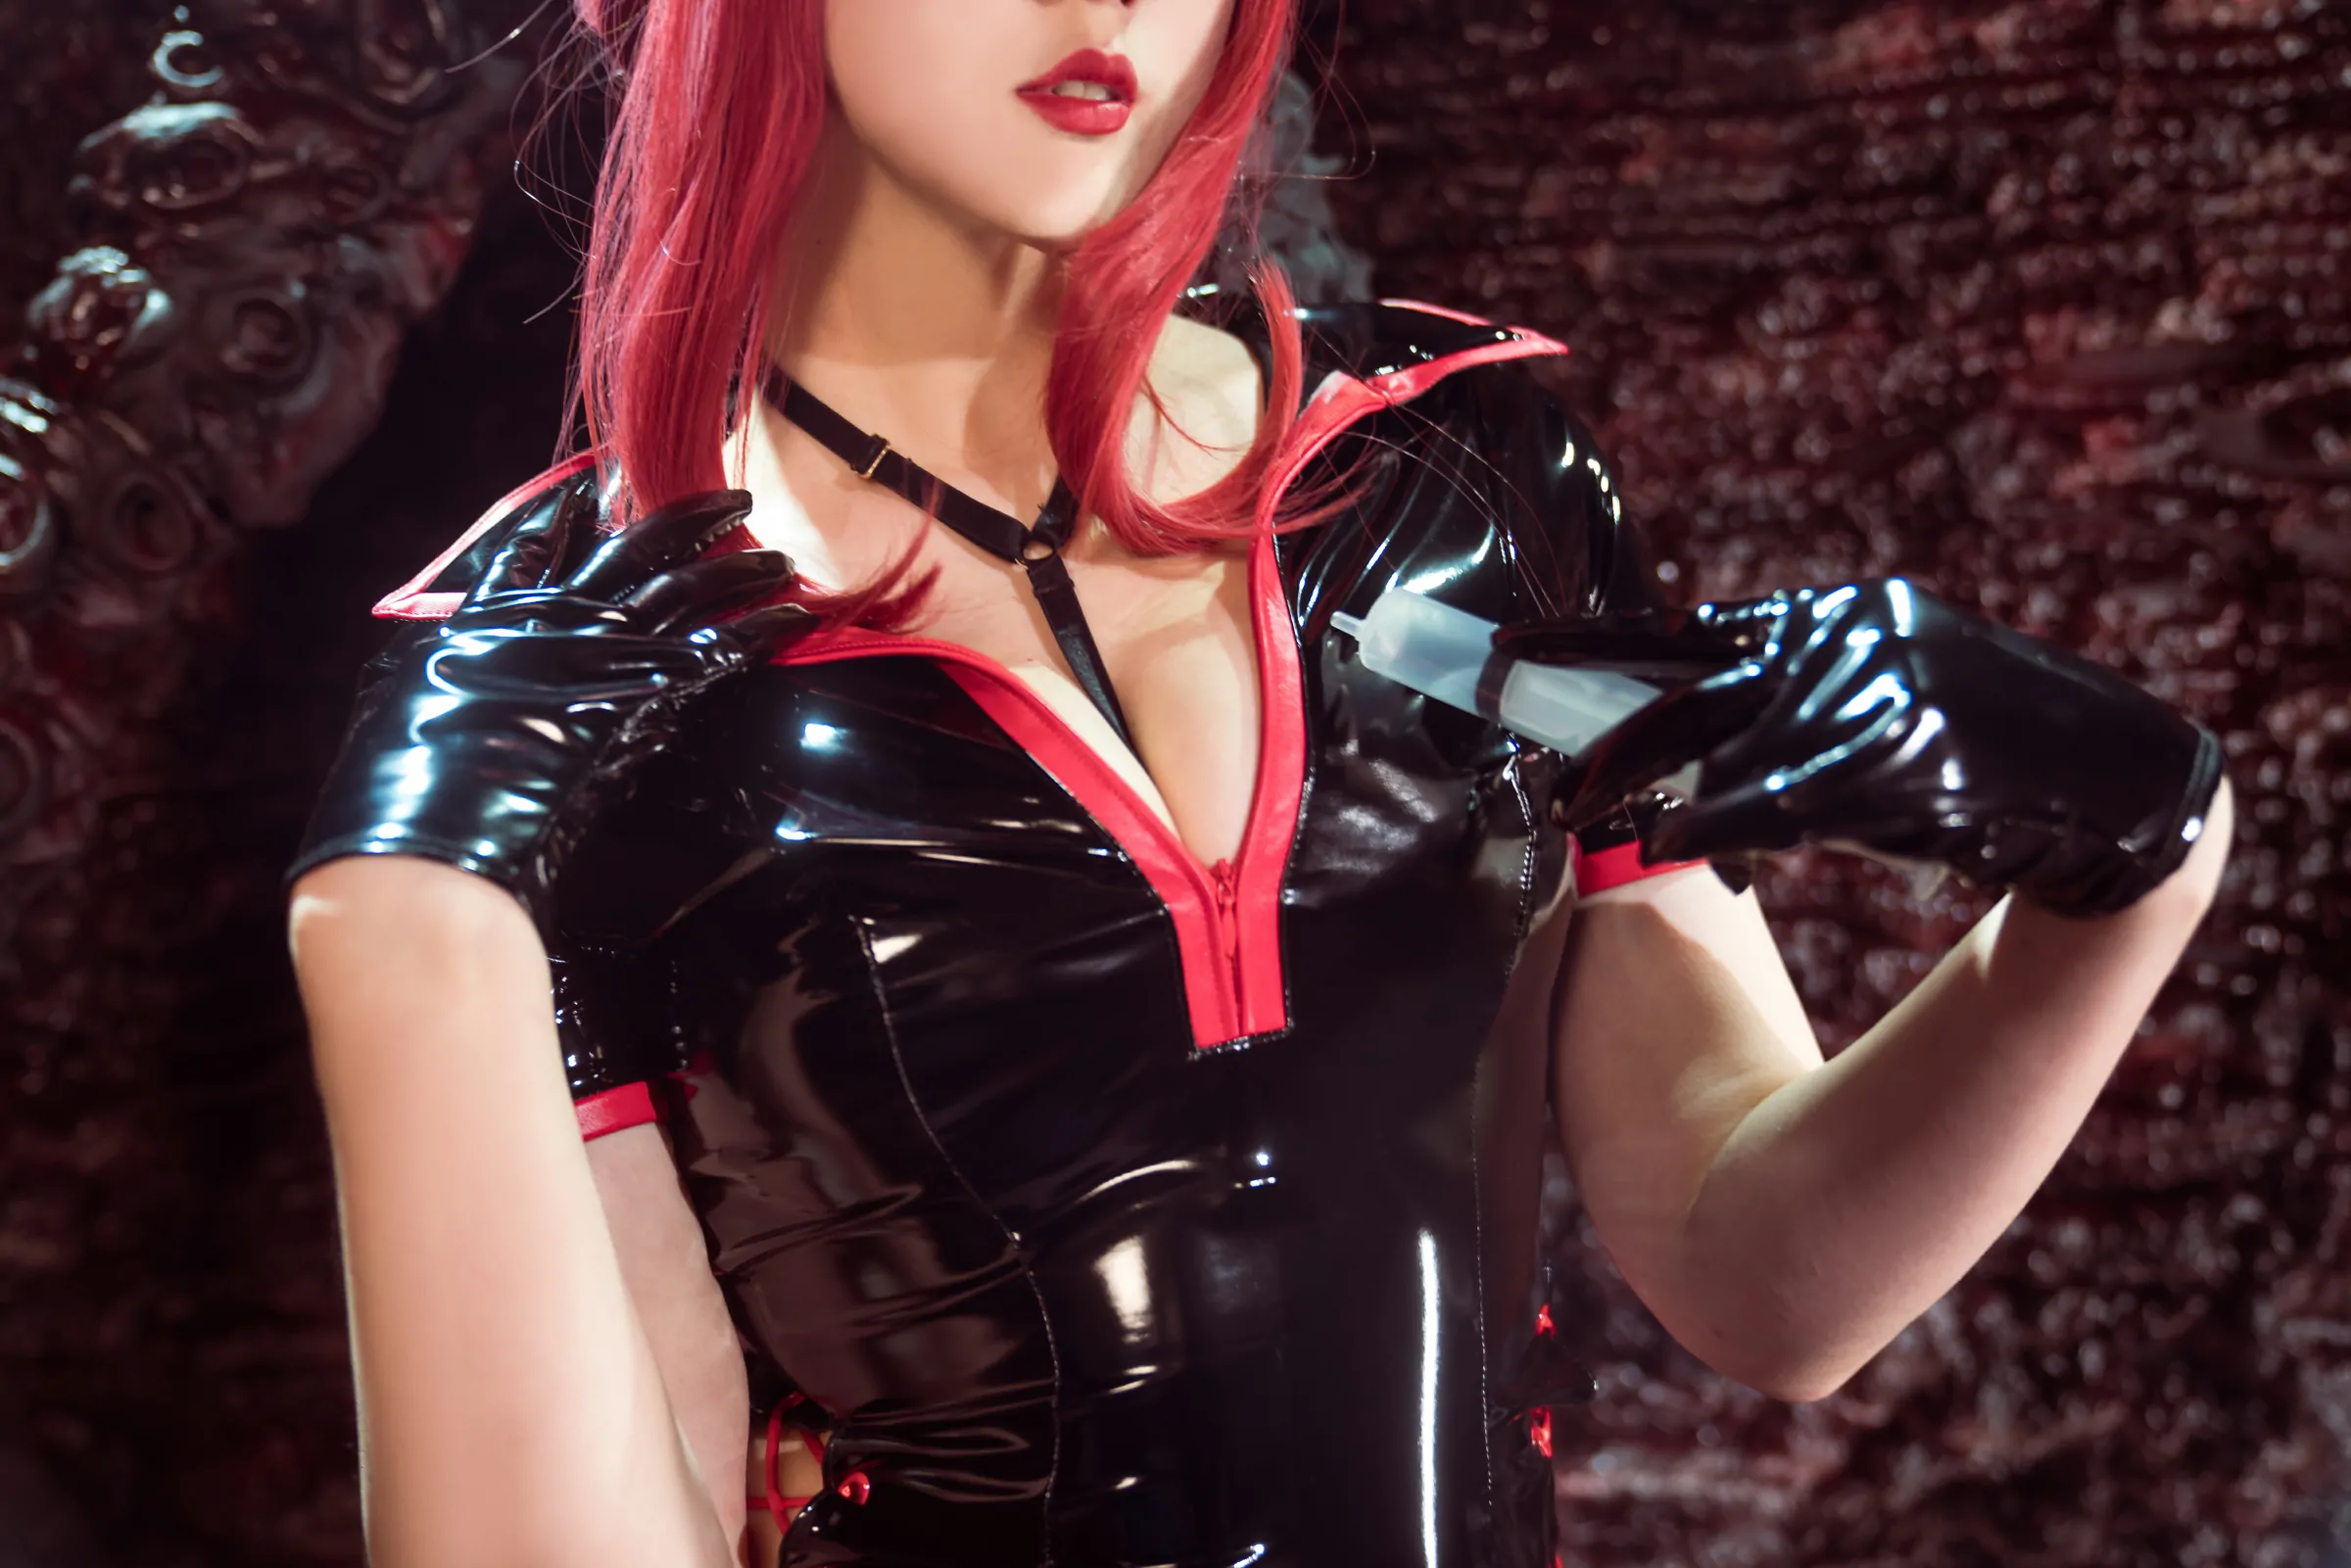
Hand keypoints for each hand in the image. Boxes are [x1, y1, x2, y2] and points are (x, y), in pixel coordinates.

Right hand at [293, 487, 812, 922]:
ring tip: (779, 559)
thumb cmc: (400, 787)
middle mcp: (548, 620)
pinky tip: (791, 620)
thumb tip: (442, 658)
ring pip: (683, 590)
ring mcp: (597, 656)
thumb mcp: (401, 705)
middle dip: (686, 518)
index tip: (596, 483)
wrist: (434, 838)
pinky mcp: (639, 701)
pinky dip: (756, 634)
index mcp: (481, 618)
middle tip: (734, 499)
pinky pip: (714, 653)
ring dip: (736, 570)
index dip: (563, 509)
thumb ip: (436, 668)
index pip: (526, 545)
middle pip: (629, 550)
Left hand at [1496, 579, 2224, 916]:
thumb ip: (1776, 731)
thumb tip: (1677, 786)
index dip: (1593, 647)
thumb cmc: (1973, 778)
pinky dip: (1726, 822)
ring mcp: (1885, 689)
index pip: (1689, 631)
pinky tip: (1679, 840)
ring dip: (1666, 799)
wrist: (2118, 791)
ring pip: (1735, 751)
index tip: (1505, 655)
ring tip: (1616, 829)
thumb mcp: (1863, 730)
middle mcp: (1850, 639)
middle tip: (1556, 798)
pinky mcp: (1914, 751)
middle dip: (1615, 751)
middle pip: (1695, 696)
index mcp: (1833, 622)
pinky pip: (1787, 797)